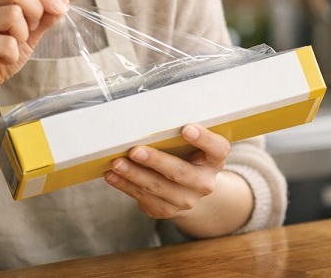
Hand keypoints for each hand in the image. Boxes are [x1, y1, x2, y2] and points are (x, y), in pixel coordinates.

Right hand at [0, 0, 67, 110]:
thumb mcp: (27, 31)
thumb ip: (44, 16)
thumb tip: (64, 0)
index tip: (60, 8)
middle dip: (36, 10)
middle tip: (32, 29)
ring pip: (12, 13)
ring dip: (23, 34)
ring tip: (14, 44)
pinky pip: (7, 43)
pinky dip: (13, 54)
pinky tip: (3, 59)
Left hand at [105, 124, 229, 219]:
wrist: (190, 189)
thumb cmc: (188, 155)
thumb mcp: (194, 145)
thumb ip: (179, 135)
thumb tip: (146, 120)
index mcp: (215, 159)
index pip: (217, 148)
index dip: (203, 139)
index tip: (186, 128)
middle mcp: (204, 183)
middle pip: (180, 172)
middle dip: (155, 161)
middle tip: (135, 151)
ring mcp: (186, 199)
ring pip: (157, 187)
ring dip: (134, 175)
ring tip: (116, 163)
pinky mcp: (166, 209)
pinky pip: (143, 197)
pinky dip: (125, 185)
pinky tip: (113, 176)